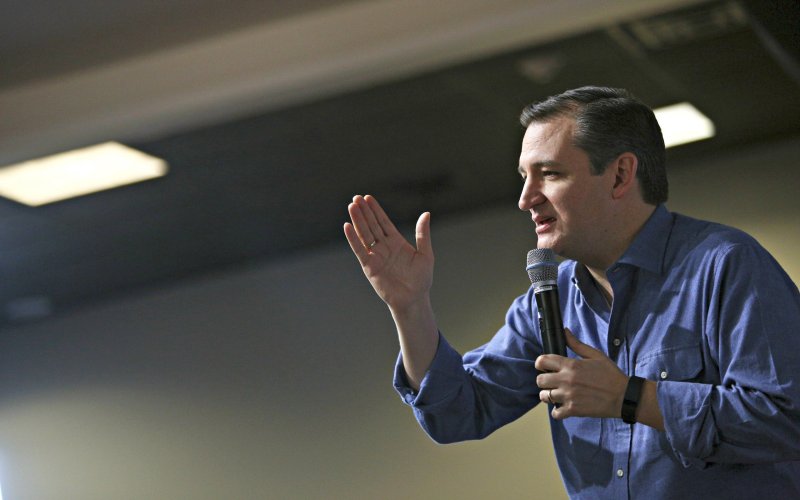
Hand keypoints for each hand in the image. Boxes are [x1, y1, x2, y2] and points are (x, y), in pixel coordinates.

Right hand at [344, 195, 433, 311]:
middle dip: (364, 212)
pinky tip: (347, 226)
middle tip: (356, 198)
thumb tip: (426, 213)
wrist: (414, 300)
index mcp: (396, 242)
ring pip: (364, 235)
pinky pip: (360, 250)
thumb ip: (423, 234)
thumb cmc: (421, 279)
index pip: (383, 222)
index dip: (375, 210)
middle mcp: (384, 247)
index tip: (367, 197)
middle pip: (371, 225)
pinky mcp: (369, 267)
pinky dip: (353, 239)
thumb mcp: (425, 254)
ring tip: (351, 206)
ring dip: (357, 221)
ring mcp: (376, 256)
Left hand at [535, 329, 628, 419]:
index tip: (543, 366)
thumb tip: (565, 331)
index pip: (543, 361)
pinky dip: (557, 411)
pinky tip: (562, 407)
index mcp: (571, 365)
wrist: (624, 396)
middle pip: (540, 380)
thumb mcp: (595, 355)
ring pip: (544, 396)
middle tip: (551, 381)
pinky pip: (555, 413)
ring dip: (548, 395)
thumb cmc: (610, 374)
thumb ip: (576, 344)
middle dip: (543, 380)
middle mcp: (567, 380)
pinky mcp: (573, 410)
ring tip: (556, 394)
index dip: (540, 363)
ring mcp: (569, 396)